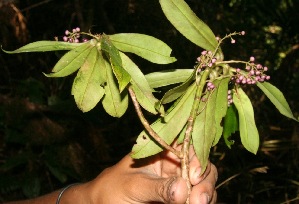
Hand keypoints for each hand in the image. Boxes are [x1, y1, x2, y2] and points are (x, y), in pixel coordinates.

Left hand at [86, 144, 217, 203]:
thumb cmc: (112, 189)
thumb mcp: (133, 186)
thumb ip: (157, 187)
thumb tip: (183, 189)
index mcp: (161, 151)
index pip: (186, 144)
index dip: (196, 155)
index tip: (195, 174)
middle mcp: (174, 164)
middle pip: (201, 164)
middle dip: (204, 180)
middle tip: (199, 199)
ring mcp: (179, 182)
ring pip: (204, 183)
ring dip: (206, 194)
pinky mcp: (180, 198)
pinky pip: (198, 199)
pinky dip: (203, 202)